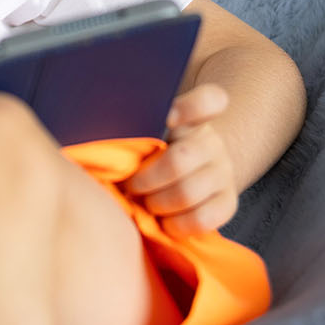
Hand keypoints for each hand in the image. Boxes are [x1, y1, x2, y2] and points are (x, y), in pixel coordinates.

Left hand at [121, 84, 238, 239]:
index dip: (190, 107)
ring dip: (156, 203)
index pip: (208, 100)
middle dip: (145, 180)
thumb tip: (97, 126)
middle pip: (180, 160)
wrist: (181, 180)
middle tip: (130, 186)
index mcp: (189, 119)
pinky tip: (163, 220)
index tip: (167, 118)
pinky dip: (176, 225)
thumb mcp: (140, 134)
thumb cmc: (148, 155)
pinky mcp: (227, 203)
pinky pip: (203, 219)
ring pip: (187, 193)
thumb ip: (129, 127)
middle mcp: (212, 143)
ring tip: (144, 203)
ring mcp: (223, 173)